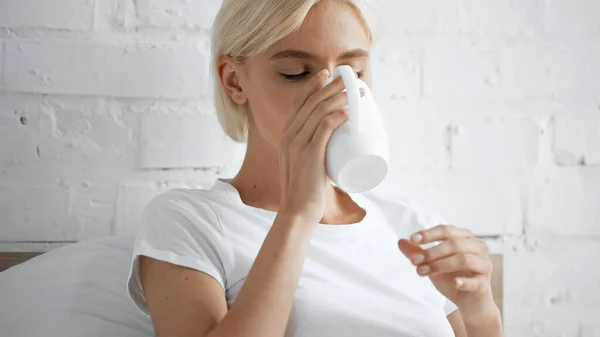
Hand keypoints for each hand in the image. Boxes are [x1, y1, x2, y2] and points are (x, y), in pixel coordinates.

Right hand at [278, 69, 348, 223]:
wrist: (297, 211)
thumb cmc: (305, 190)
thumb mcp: (304, 164)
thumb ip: (313, 153)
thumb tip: (333, 146)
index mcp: (285, 135)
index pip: (299, 103)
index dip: (313, 86)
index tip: (327, 75)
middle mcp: (288, 135)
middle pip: (311, 102)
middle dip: (331, 87)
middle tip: (348, 79)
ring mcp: (297, 144)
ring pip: (319, 112)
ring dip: (338, 98)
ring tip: (355, 92)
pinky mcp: (309, 154)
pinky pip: (324, 129)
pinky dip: (337, 117)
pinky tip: (348, 112)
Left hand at [398, 225, 496, 317]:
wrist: (469, 303)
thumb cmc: (452, 278)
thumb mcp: (431, 264)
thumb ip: (417, 253)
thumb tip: (400, 241)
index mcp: (465, 238)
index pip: (446, 230)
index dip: (429, 234)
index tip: (413, 239)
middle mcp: (478, 248)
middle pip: (454, 244)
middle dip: (432, 252)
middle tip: (414, 261)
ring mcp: (484, 265)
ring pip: (464, 259)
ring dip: (440, 265)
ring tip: (422, 272)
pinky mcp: (485, 284)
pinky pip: (476, 281)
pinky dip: (464, 281)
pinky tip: (454, 283)